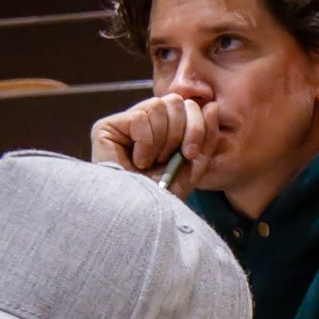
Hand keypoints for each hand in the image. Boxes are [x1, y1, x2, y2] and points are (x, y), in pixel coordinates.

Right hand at [90, 93, 220, 190]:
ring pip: (157, 106)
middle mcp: (145, 123)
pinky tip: (137, 162)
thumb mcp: (193, 168)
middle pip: (174, 102)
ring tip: (150, 163)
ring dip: (161, 142)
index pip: (187, 106)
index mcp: (165, 129)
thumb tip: (211, 106)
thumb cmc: (164, 196)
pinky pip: (140, 117)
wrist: (140, 216)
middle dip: (180, 133)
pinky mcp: (106, 127)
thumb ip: (206, 137)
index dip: (196, 126)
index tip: (190, 154)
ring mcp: (125, 123)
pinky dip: (146, 144)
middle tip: (169, 159)